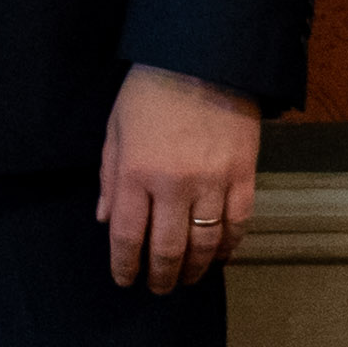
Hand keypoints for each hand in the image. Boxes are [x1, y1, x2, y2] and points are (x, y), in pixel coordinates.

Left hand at [98, 65, 262, 293]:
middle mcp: (173, 185)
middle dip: (160, 277)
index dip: (124, 266)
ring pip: (205, 245)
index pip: (127, 236)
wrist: (203, 58)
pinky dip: (229, 247)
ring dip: (195, 269)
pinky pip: (238, 225)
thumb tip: (104, 219)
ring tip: (187, 278)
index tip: (124, 280)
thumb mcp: (116, 128)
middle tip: (158, 288)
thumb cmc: (150, 91)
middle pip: (166, 249)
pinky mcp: (243, 177)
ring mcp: (212, 183)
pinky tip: (221, 256)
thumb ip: (109, 177)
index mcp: (135, 172)